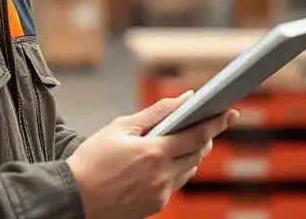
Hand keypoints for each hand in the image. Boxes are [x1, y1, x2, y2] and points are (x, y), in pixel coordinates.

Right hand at [66, 93, 238, 218]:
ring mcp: (161, 193)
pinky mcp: (157, 205)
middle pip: (198, 154)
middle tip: (204, 123)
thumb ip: (155, 112)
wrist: (76, 194)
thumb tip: (184, 99)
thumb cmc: (94, 157)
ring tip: (177, 140)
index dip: (215, 123)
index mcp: (153, 152)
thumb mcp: (120, 126)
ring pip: (189, 169)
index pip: (196, 135)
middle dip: (203, 137)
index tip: (228, 112)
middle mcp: (162, 175)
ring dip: (190, 153)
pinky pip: (175, 183)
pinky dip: (175, 168)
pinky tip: (160, 160)